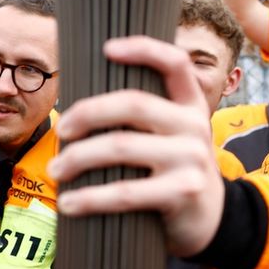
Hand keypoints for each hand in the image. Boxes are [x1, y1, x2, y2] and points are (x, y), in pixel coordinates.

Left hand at [48, 36, 224, 257]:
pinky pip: (125, 192)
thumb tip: (81, 106)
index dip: (143, 48)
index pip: (175, 63)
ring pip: (120, 146)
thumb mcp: (176, 138)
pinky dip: (89, 198)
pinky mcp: (183, 191)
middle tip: (63, 129)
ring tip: (56, 170)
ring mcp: (191, 158)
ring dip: (77, 157)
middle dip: (87, 112)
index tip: (107, 48)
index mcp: (192, 106)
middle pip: (133, 103)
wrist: (211, 220)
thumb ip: (148, 118)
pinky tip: (69, 204)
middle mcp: (195, 126)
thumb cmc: (176, 173)